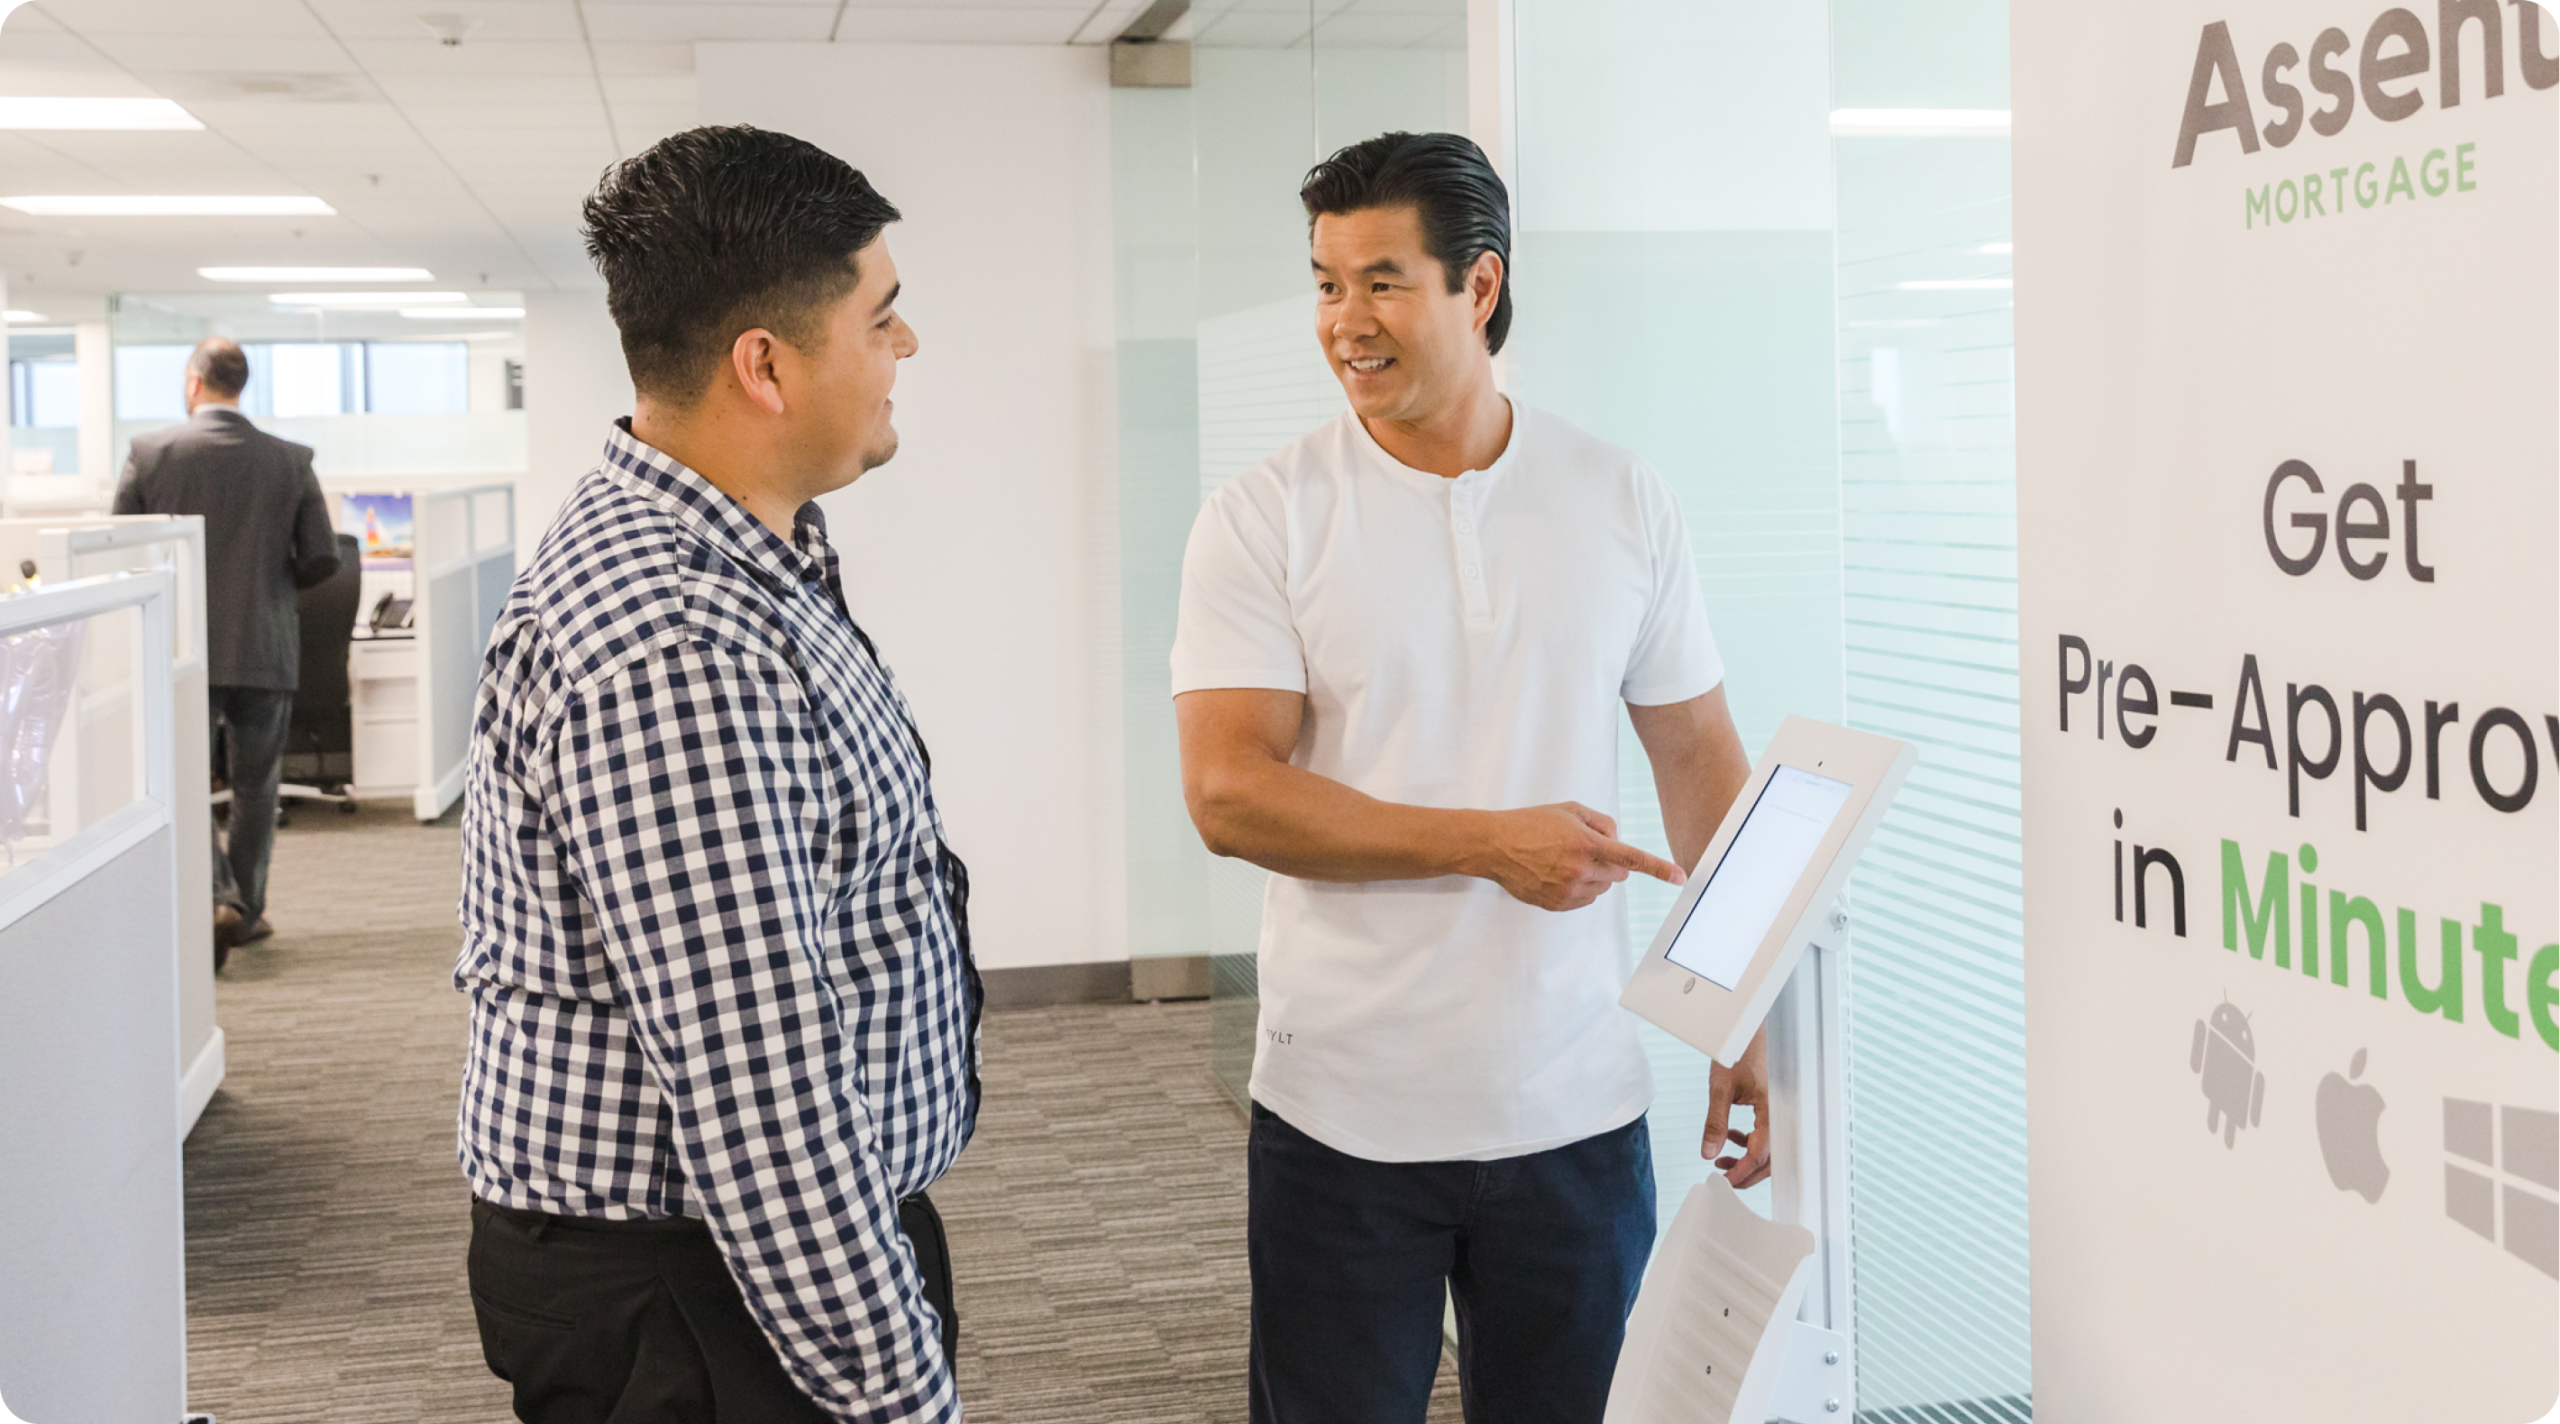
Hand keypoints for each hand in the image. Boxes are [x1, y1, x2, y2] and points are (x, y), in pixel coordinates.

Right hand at [1471, 803, 1683, 910]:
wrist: (1493, 845)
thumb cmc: (1530, 823)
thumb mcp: (1569, 809)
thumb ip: (1602, 822)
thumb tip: (1618, 840)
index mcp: (1585, 844)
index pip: (1631, 858)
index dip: (1658, 869)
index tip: (1680, 877)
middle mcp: (1578, 870)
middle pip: (1620, 874)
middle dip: (1613, 862)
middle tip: (1587, 848)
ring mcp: (1567, 890)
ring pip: (1603, 888)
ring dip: (1596, 876)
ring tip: (1566, 860)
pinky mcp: (1557, 905)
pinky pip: (1586, 900)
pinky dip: (1581, 888)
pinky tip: (1558, 873)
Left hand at [1703, 1026, 1771, 1188]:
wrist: (1750, 1030)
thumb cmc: (1740, 1050)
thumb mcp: (1720, 1088)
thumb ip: (1715, 1123)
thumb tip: (1709, 1152)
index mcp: (1771, 1110)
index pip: (1760, 1154)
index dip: (1741, 1171)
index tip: (1724, 1180)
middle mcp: (1779, 1113)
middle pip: (1769, 1159)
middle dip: (1746, 1172)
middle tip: (1723, 1177)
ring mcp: (1778, 1112)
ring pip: (1768, 1150)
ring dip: (1747, 1159)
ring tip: (1722, 1159)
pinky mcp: (1772, 1108)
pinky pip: (1765, 1136)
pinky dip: (1749, 1143)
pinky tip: (1731, 1137)